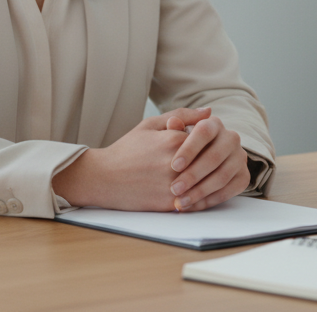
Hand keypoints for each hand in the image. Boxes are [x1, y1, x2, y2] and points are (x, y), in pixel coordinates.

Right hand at [52, 107, 212, 210]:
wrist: (104, 178)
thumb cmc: (128, 149)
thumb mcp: (151, 124)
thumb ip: (183, 115)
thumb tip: (209, 112)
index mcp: (173, 140)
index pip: (208, 139)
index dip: (209, 141)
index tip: (208, 142)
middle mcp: (176, 164)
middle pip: (210, 161)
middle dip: (212, 160)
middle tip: (212, 160)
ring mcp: (173, 185)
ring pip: (205, 182)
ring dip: (209, 179)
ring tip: (206, 175)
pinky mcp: (169, 203)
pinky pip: (195, 201)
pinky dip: (200, 196)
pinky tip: (197, 190)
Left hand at [163, 111, 249, 211]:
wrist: (189, 164)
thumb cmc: (174, 147)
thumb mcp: (168, 134)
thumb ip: (170, 129)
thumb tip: (173, 122)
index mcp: (213, 124)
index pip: (204, 132)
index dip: (190, 149)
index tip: (174, 166)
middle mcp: (231, 138)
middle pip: (215, 156)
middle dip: (193, 175)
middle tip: (175, 189)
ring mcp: (239, 158)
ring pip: (222, 176)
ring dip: (200, 191)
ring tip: (180, 201)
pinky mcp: (243, 176)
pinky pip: (229, 191)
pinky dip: (209, 200)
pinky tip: (192, 205)